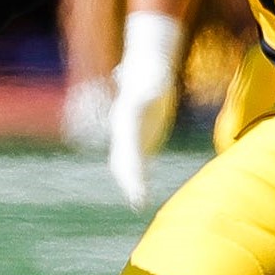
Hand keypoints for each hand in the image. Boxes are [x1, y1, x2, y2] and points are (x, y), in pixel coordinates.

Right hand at [106, 50, 177, 209]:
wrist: (147, 71)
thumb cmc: (152, 74)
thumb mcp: (153, 80)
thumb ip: (150, 90)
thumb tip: (153, 91)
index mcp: (125, 119)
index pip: (126, 146)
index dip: (130, 164)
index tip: (135, 181)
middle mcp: (123, 131)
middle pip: (121, 159)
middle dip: (128, 179)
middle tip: (137, 199)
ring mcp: (128, 136)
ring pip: (124, 163)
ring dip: (130, 183)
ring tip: (138, 203)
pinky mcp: (139, 139)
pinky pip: (136, 162)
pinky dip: (138, 178)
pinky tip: (142, 195)